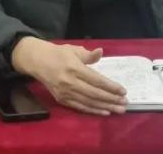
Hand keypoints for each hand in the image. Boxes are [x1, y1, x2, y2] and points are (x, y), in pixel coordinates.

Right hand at [11, 37, 126, 115]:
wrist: (37, 61)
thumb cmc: (58, 54)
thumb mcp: (73, 50)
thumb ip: (88, 54)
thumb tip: (101, 52)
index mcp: (74, 68)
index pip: (96, 80)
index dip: (110, 86)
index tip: (123, 90)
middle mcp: (69, 82)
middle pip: (94, 93)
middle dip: (111, 99)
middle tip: (125, 103)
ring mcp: (65, 92)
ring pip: (89, 102)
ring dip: (106, 107)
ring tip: (119, 110)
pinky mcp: (61, 99)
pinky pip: (80, 107)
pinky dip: (93, 110)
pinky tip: (104, 112)